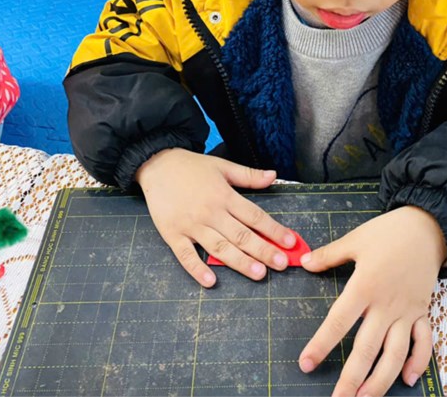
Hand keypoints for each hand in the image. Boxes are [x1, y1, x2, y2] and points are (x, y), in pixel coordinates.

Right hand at [136, 148, 295, 286]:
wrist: (156, 164)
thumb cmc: (190, 166)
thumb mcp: (222, 166)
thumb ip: (248, 175)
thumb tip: (273, 176)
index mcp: (224, 195)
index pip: (254, 215)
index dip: (273, 229)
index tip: (290, 241)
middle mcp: (209, 212)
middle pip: (241, 235)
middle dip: (263, 250)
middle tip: (281, 264)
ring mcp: (191, 225)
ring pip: (219, 248)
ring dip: (240, 262)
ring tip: (258, 273)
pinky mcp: (172, 234)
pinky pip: (186, 255)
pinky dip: (197, 269)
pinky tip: (211, 282)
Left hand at [298, 206, 446, 396]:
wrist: (428, 226)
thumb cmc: (388, 232)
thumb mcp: (356, 239)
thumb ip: (329, 255)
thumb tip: (304, 262)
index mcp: (365, 286)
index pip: (339, 321)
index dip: (321, 344)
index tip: (306, 363)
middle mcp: (386, 305)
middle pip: (367, 349)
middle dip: (351, 378)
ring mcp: (407, 312)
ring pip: (395, 355)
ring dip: (381, 381)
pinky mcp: (423, 312)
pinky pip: (424, 343)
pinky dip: (418, 363)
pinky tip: (408, 380)